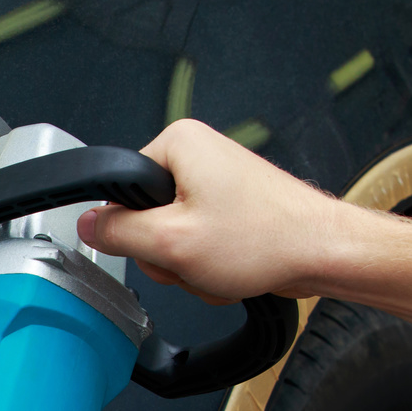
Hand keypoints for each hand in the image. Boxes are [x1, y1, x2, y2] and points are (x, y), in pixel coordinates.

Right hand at [76, 118, 342, 303]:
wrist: (325, 252)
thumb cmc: (266, 238)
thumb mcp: (170, 242)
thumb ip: (116, 232)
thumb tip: (86, 225)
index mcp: (178, 144)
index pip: (119, 191)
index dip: (132, 229)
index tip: (160, 244)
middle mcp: (197, 153)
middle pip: (144, 216)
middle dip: (166, 251)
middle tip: (194, 257)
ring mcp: (215, 181)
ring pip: (170, 234)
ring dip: (188, 262)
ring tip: (219, 263)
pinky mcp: (230, 205)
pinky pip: (195, 240)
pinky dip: (207, 262)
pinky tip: (231, 266)